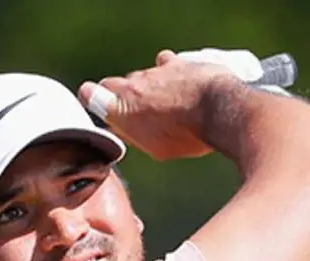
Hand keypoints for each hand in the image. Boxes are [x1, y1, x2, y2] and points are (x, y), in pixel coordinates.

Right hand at [77, 50, 233, 160]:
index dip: (91, 96)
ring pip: (141, 75)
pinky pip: (164, 64)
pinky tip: (178, 83)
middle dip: (122, 96)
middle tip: (134, 112)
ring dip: (146, 86)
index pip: (91, 93)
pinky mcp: (176, 63)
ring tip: (161, 102)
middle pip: (117, 84)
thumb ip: (137, 135)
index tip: (91, 99)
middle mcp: (134, 84)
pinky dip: (168, 73)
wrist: (219, 110)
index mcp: (122, 108)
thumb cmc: (188, 136)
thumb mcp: (157, 148)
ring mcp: (155, 71)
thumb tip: (127, 130)